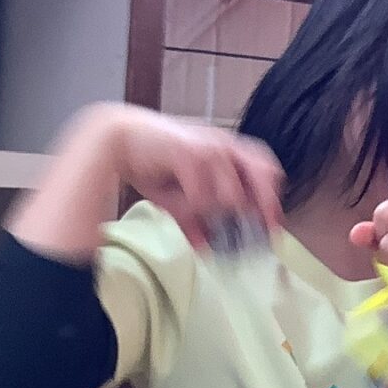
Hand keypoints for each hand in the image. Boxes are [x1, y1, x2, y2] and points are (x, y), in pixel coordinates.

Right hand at [12, 103, 282, 257]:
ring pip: (231, 195)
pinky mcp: (191, 154)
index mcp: (227, 149)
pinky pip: (202, 196)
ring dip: (216, 213)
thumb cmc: (149, 163)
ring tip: (193, 213)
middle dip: (263, 205)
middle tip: (256, 229)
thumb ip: (195, 217)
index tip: (272, 229)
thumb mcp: (177, 195)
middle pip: (263, 174)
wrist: (115, 138)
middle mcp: (224, 144)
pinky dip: (192, 209)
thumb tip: (206, 249)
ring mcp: (210, 148)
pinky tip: (176, 206)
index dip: (271, 200)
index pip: (266, 170)